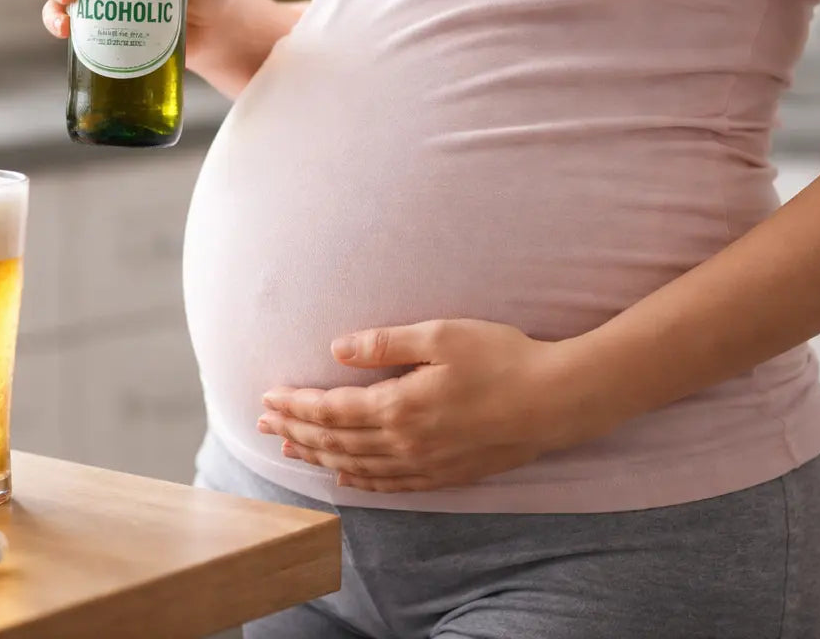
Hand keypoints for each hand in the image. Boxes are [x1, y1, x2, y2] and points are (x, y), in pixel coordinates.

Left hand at [258, 319, 601, 492]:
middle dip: (296, 431)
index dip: (296, 405)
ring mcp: (425, 464)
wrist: (556, 400)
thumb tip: (336, 348)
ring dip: (320, 457)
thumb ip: (384, 345)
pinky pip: (391, 484)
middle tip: (264, 423)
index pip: (331, 410)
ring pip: (357, 466)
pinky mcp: (446, 475)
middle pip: (336, 440)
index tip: (269, 398)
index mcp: (399, 405)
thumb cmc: (501, 357)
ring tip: (291, 449)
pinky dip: (361, 481)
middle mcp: (405, 442)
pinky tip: (346, 477)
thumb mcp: (440, 336)